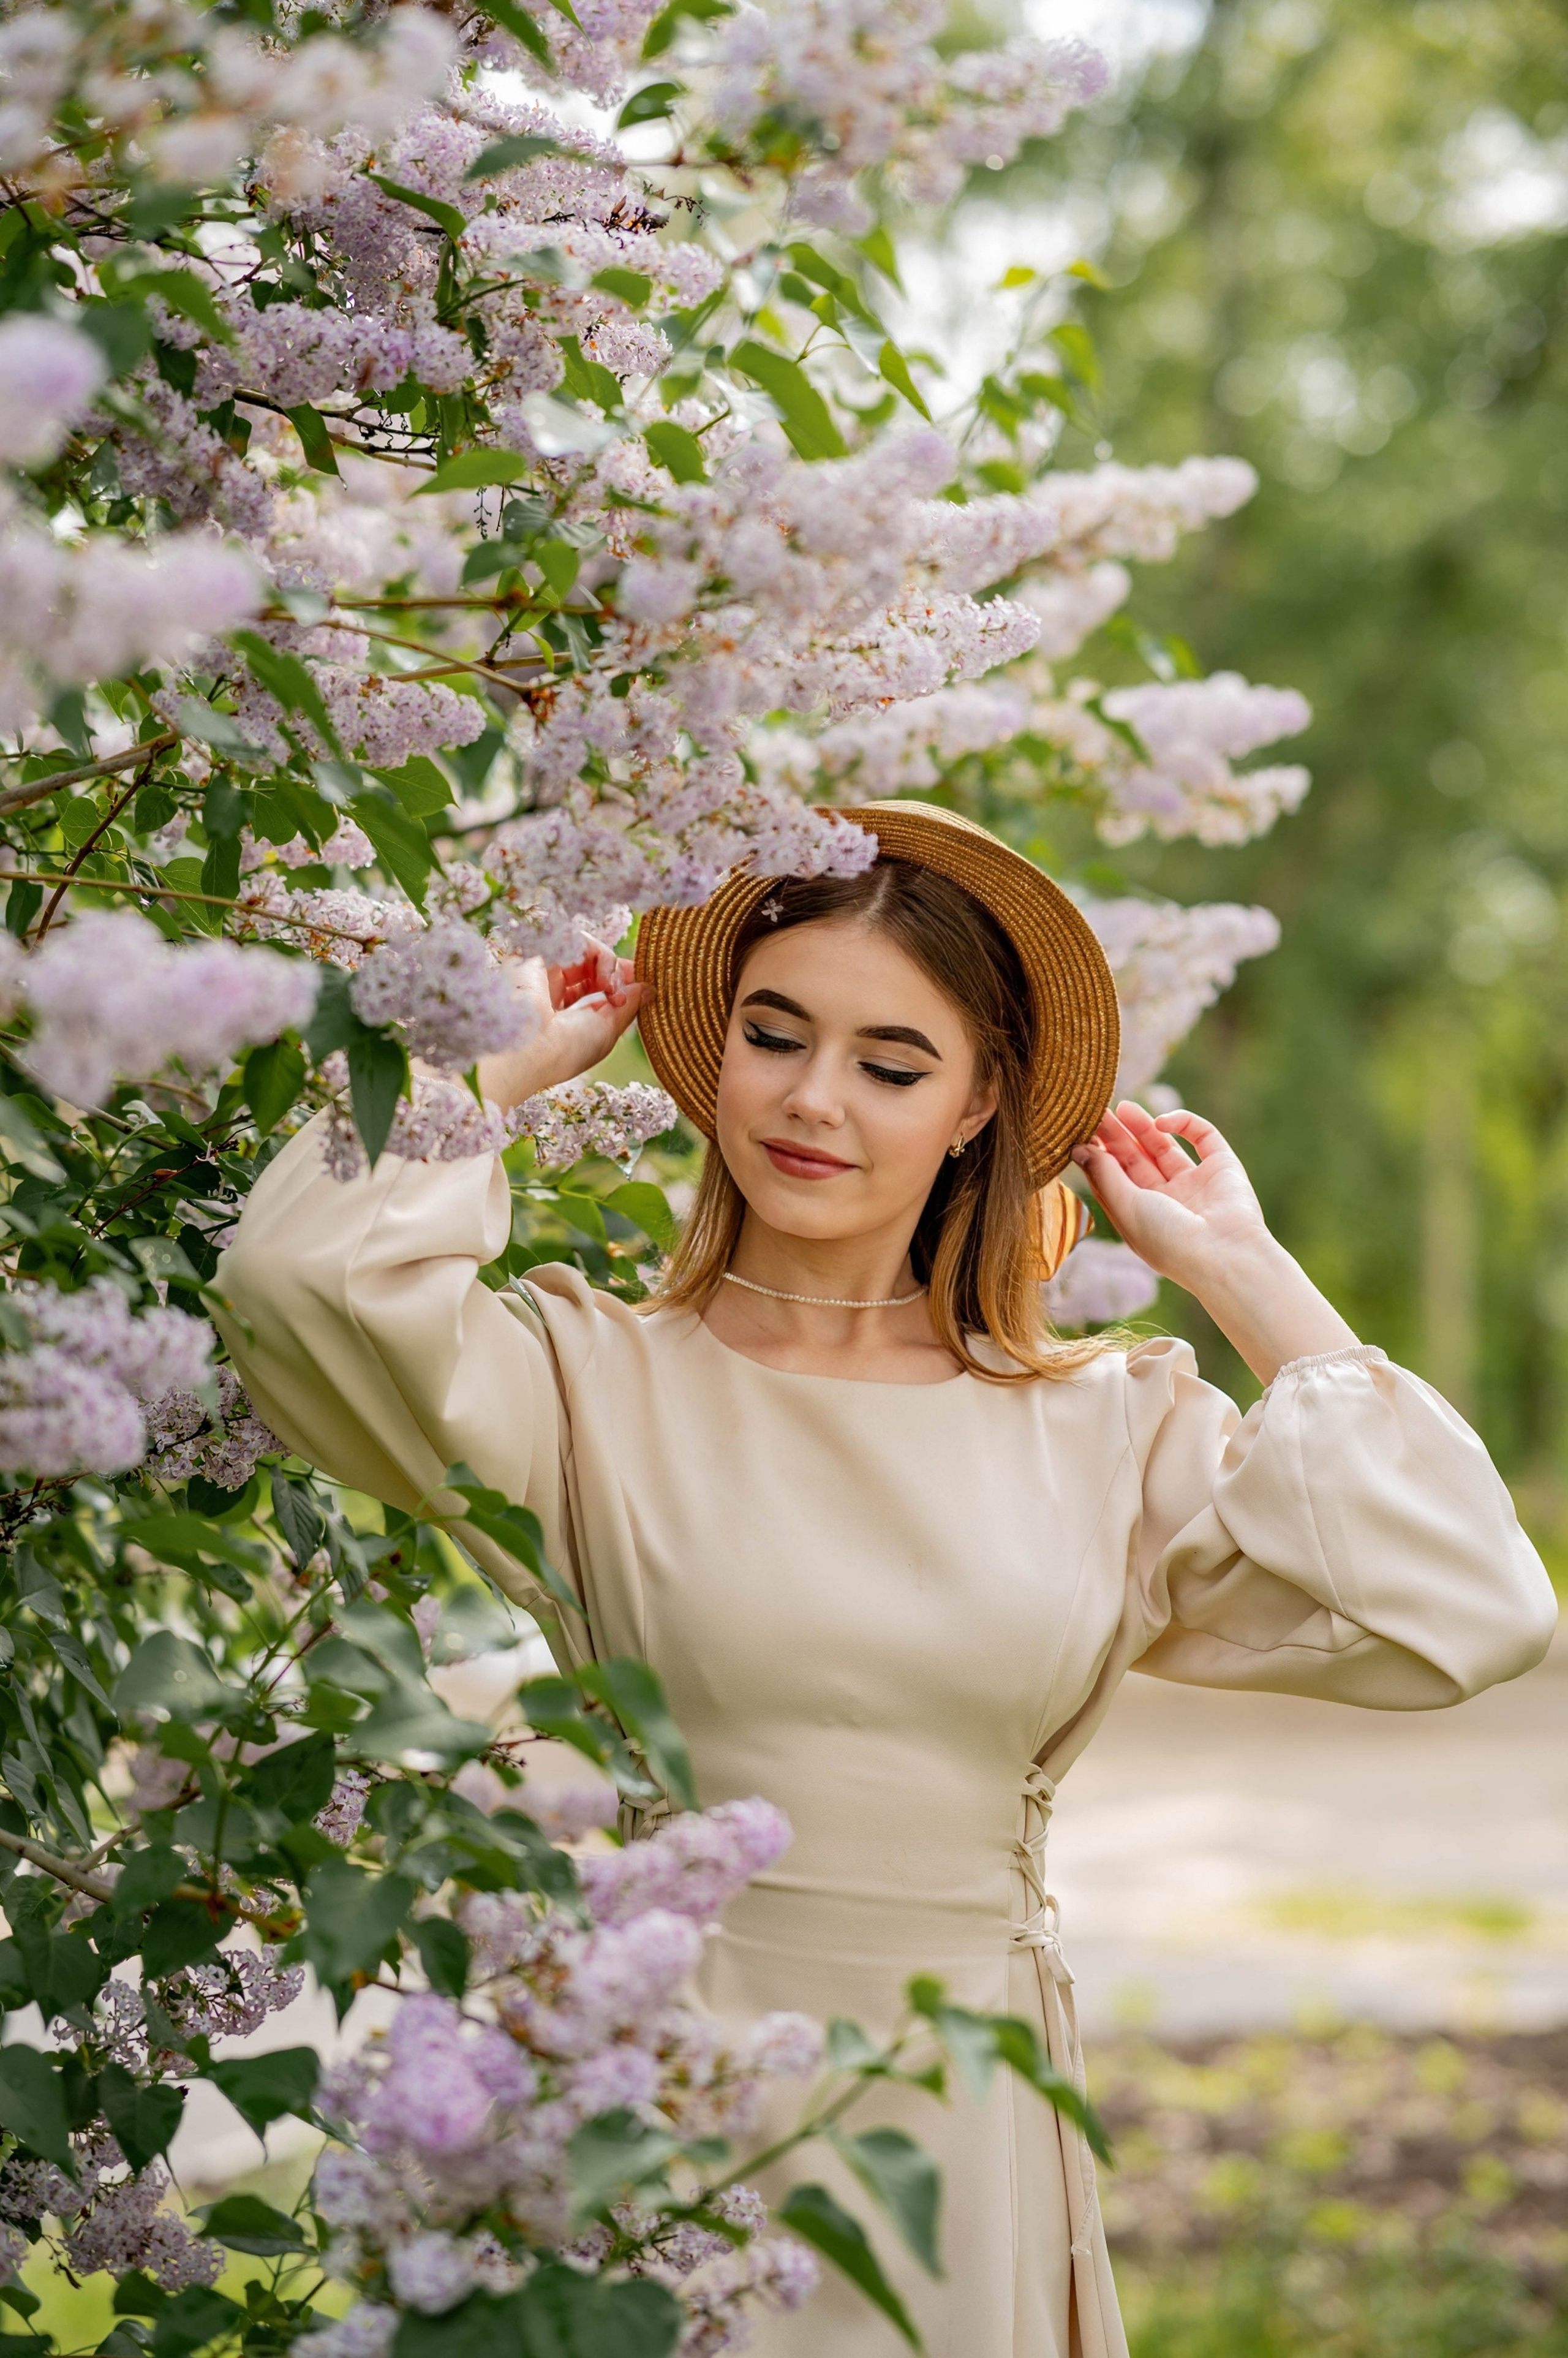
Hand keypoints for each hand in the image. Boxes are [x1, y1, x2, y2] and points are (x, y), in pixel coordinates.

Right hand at [476, 939, 645, 1111]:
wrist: (533, 1046)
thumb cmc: (569, 1048)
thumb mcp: (608, 1029)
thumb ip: (629, 1004)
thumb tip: (649, 988)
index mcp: (567, 1015)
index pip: (597, 987)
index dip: (621, 983)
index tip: (644, 986)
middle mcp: (555, 992)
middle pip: (595, 967)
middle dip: (619, 977)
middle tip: (626, 994)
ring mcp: (547, 972)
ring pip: (590, 952)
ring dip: (611, 969)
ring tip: (612, 991)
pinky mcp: (542, 953)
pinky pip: (580, 939)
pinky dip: (601, 956)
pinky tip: (603, 981)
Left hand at [1072, 1102, 1267, 1293]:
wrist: (1225, 1252)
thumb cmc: (1168, 1238)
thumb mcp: (1126, 1206)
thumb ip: (1104, 1174)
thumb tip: (1079, 1148)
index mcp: (1142, 1218)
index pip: (1116, 1181)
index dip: (1100, 1157)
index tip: (1081, 1133)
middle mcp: (1168, 1201)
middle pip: (1136, 1162)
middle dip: (1117, 1137)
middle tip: (1097, 1112)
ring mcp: (1196, 1184)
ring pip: (1165, 1147)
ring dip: (1143, 1126)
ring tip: (1122, 1107)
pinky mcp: (1222, 1166)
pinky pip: (1203, 1136)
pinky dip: (1183, 1123)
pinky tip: (1161, 1122)